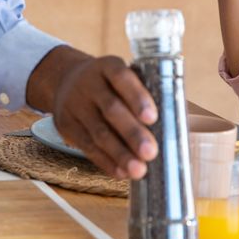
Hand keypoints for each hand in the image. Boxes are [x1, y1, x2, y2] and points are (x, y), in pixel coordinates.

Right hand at [27, 47, 157, 179]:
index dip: (137, 97)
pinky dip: (106, 161)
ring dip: (120, 153)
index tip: (152, 118)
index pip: (122, 77)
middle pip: (111, 109)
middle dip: (132, 132)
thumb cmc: (108, 83)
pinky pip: (87, 146)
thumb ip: (142, 93)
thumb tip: (173, 123)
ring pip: (98, 132)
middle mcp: (89, 83)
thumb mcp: (120, 77)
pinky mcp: (66, 125)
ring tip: (139, 170)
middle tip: (150, 152)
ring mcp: (74, 104)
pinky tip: (121, 172)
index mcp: (107, 66)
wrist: (64, 80)